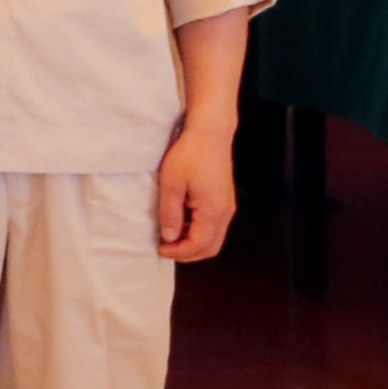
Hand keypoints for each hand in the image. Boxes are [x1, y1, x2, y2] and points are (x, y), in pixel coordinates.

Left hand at [156, 118, 238, 262]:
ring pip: (215, 239)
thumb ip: (170, 214)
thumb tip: (169, 238)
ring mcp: (228, 208)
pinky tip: (182, 224)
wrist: (210, 134)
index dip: (178, 252)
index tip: (160, 249)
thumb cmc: (188, 156)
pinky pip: (215, 227)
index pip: (198, 245)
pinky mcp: (225, 201)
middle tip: (166, 248)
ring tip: (171, 237)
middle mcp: (225, 213)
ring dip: (194, 244)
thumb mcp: (171, 185)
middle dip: (188, 254)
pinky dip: (199, 233)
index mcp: (213, 211)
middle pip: (211, 248)